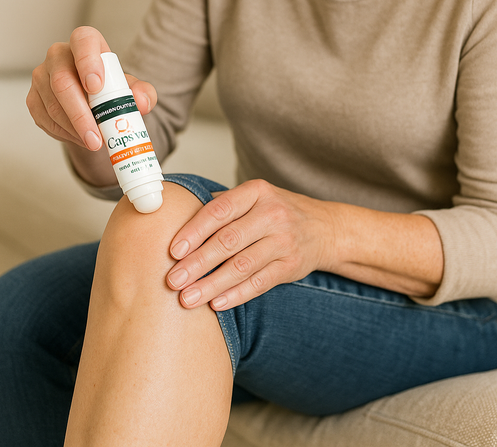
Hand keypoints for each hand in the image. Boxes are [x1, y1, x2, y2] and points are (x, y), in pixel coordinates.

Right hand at [27, 26, 155, 150]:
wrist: (93, 104)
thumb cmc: (111, 89)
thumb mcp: (132, 89)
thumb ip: (142, 93)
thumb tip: (142, 104)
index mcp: (85, 44)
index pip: (82, 41)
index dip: (88, 62)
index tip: (96, 86)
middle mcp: (59, 55)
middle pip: (62, 81)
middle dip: (80, 113)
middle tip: (96, 136)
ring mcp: (42, 76)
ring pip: (53, 105)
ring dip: (74, 129)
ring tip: (94, 142)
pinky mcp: (33, 98)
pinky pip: (45, 118)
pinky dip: (64, 133)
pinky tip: (80, 138)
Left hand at [166, 178, 334, 309]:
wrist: (324, 227)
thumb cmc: (277, 211)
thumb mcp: (254, 197)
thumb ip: (222, 204)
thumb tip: (176, 214)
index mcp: (256, 192)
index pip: (220, 211)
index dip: (194, 231)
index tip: (173, 251)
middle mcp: (272, 214)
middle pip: (228, 241)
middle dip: (197, 263)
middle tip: (172, 280)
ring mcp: (284, 241)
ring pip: (242, 266)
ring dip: (211, 284)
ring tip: (187, 298)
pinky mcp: (291, 266)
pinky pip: (259, 283)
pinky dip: (236, 295)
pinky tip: (215, 303)